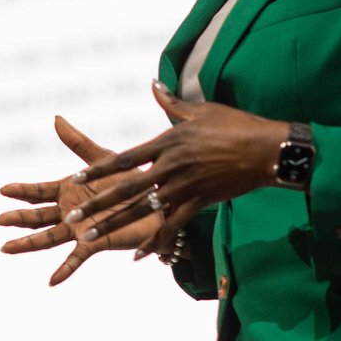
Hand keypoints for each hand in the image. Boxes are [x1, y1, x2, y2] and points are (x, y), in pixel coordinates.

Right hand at [0, 116, 168, 285]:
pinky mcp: (95, 242)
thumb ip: (78, 142)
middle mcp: (69, 212)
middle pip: (37, 217)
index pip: (38, 192)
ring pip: (48, 238)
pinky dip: (64, 270)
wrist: (156, 201)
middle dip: (18, 218)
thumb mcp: (101, 158)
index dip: (21, 191)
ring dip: (28, 244)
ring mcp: (79, 229)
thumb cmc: (130, 179)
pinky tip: (51, 281)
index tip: (2, 190)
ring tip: (6, 248)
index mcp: (68, 190)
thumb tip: (56, 119)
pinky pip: (77, 257)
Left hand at [58, 84, 291, 260]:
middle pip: (127, 188)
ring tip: (91, 238)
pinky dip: (155, 240)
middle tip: (72, 218)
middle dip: (98, 205)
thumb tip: (153, 85)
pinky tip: (139, 254)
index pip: (125, 158)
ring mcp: (186, 186)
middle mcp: (171, 166)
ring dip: (116, 226)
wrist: (267, 149)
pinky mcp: (201, 201)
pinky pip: (173, 225)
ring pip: (144, 211)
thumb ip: (172, 103)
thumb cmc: (235, 125)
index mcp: (167, 142)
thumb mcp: (201, 110)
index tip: (75, 179)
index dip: (98, 170)